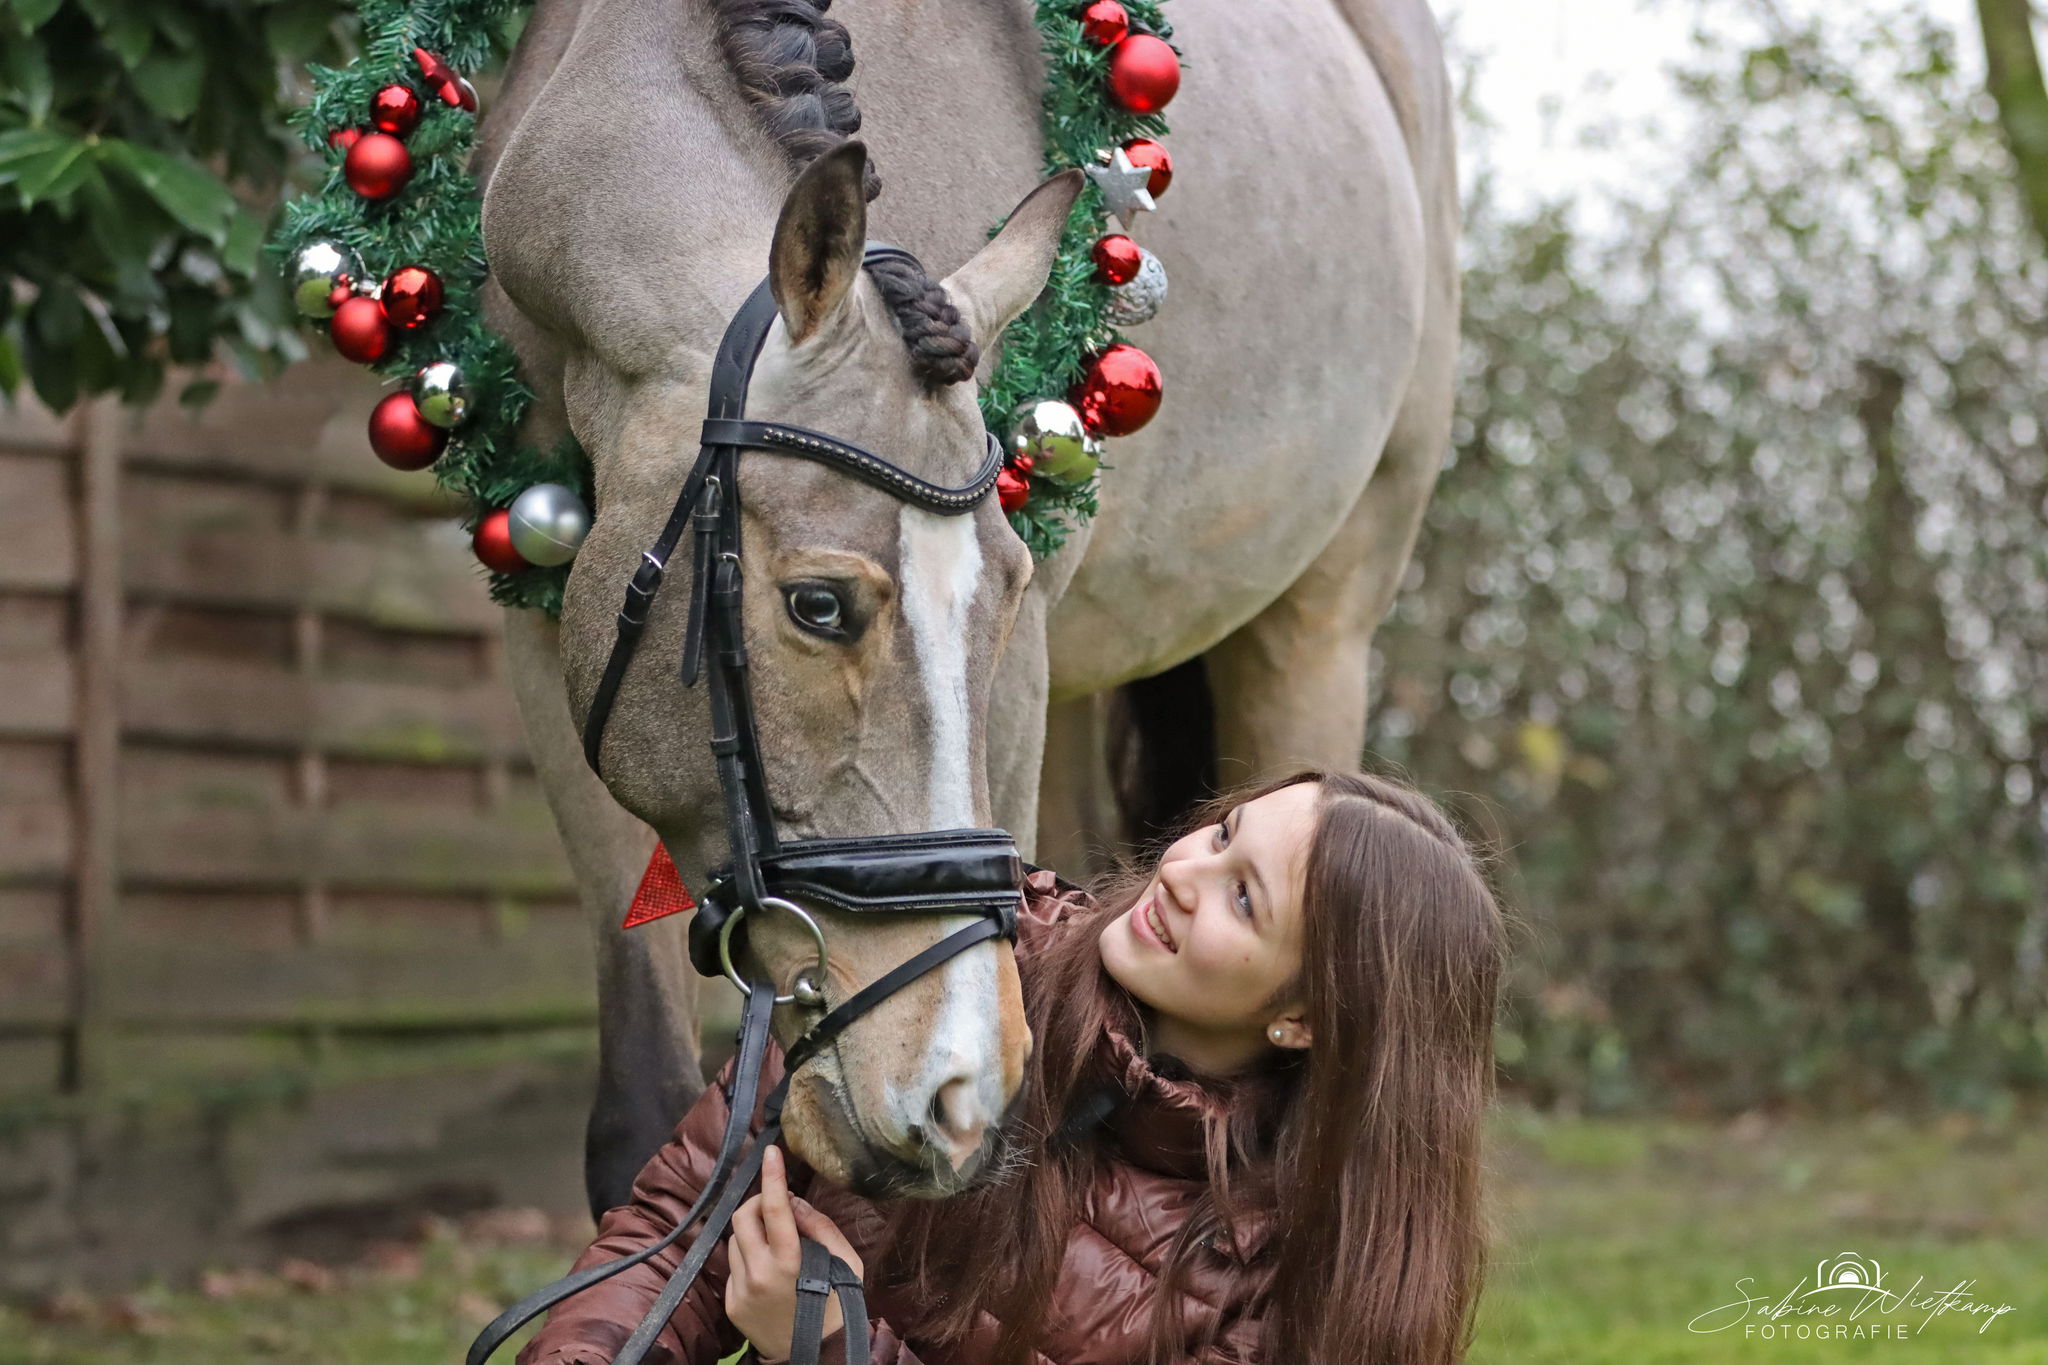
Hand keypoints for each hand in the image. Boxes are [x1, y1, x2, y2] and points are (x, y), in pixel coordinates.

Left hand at [725, 1144, 864, 1363]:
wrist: (814, 1352)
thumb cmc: (836, 1302)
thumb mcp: (845, 1261)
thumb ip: (819, 1225)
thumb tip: (792, 1199)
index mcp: (791, 1261)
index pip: (775, 1207)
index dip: (773, 1176)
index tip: (770, 1152)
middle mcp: (760, 1274)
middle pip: (743, 1216)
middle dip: (758, 1203)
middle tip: (775, 1207)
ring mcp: (741, 1290)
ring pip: (735, 1239)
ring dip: (752, 1232)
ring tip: (775, 1246)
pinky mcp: (731, 1303)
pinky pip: (733, 1265)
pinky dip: (748, 1257)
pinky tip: (767, 1272)